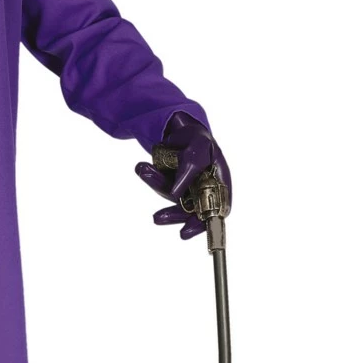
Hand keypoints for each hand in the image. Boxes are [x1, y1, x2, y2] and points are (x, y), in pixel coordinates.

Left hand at [134, 110, 231, 239]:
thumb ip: (189, 170)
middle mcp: (205, 190)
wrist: (182, 129)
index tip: (184, 233)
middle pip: (191, 211)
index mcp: (220, 183)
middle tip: (157, 218)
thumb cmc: (198, 138)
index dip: (202, 225)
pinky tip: (142, 168)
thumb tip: (175, 193)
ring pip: (171, 197)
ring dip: (156, 184)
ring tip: (143, 169)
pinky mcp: (173, 184)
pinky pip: (161, 185)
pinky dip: (151, 177)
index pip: (216, 210)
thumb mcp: (198, 148)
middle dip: (173, 214)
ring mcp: (188, 188)